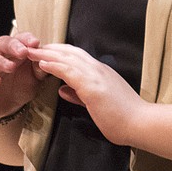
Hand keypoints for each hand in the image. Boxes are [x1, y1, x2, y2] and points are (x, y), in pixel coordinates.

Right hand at [0, 32, 45, 117]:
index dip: (27, 39)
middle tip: (23, 52)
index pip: (20, 38)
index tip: (35, 43)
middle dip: (14, 46)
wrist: (6, 107)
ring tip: (11, 67)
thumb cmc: (19, 87)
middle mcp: (0, 53)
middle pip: (4, 43)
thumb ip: (40, 69)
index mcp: (15, 50)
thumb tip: (46, 60)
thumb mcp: (34, 79)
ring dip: (1, 61)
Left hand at [27, 43, 145, 144]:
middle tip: (33, 47)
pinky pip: (69, 71)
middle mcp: (98, 69)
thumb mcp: (97, 103)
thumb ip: (79, 95)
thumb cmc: (123, 117)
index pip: (77, 56)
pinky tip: (42, 64)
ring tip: (31, 52)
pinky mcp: (92, 86)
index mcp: (101, 72)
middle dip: (50, 48)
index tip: (45, 52)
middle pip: (70, 52)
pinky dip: (54, 65)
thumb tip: (62, 90)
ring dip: (47, 54)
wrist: (141, 123)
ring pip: (67, 58)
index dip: (60, 52)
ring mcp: (96, 75)